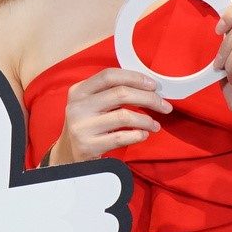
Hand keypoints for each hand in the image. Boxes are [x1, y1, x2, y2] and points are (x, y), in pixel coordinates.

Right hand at [49, 67, 172, 163]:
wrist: (67, 155)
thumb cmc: (87, 125)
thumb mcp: (90, 104)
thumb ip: (110, 92)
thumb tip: (147, 87)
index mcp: (79, 91)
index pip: (109, 76)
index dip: (134, 78)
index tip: (153, 85)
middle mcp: (78, 107)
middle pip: (121, 93)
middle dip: (149, 99)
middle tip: (164, 106)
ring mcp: (82, 127)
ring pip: (124, 116)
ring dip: (146, 120)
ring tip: (155, 125)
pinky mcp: (89, 146)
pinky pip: (122, 137)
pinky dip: (138, 135)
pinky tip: (143, 135)